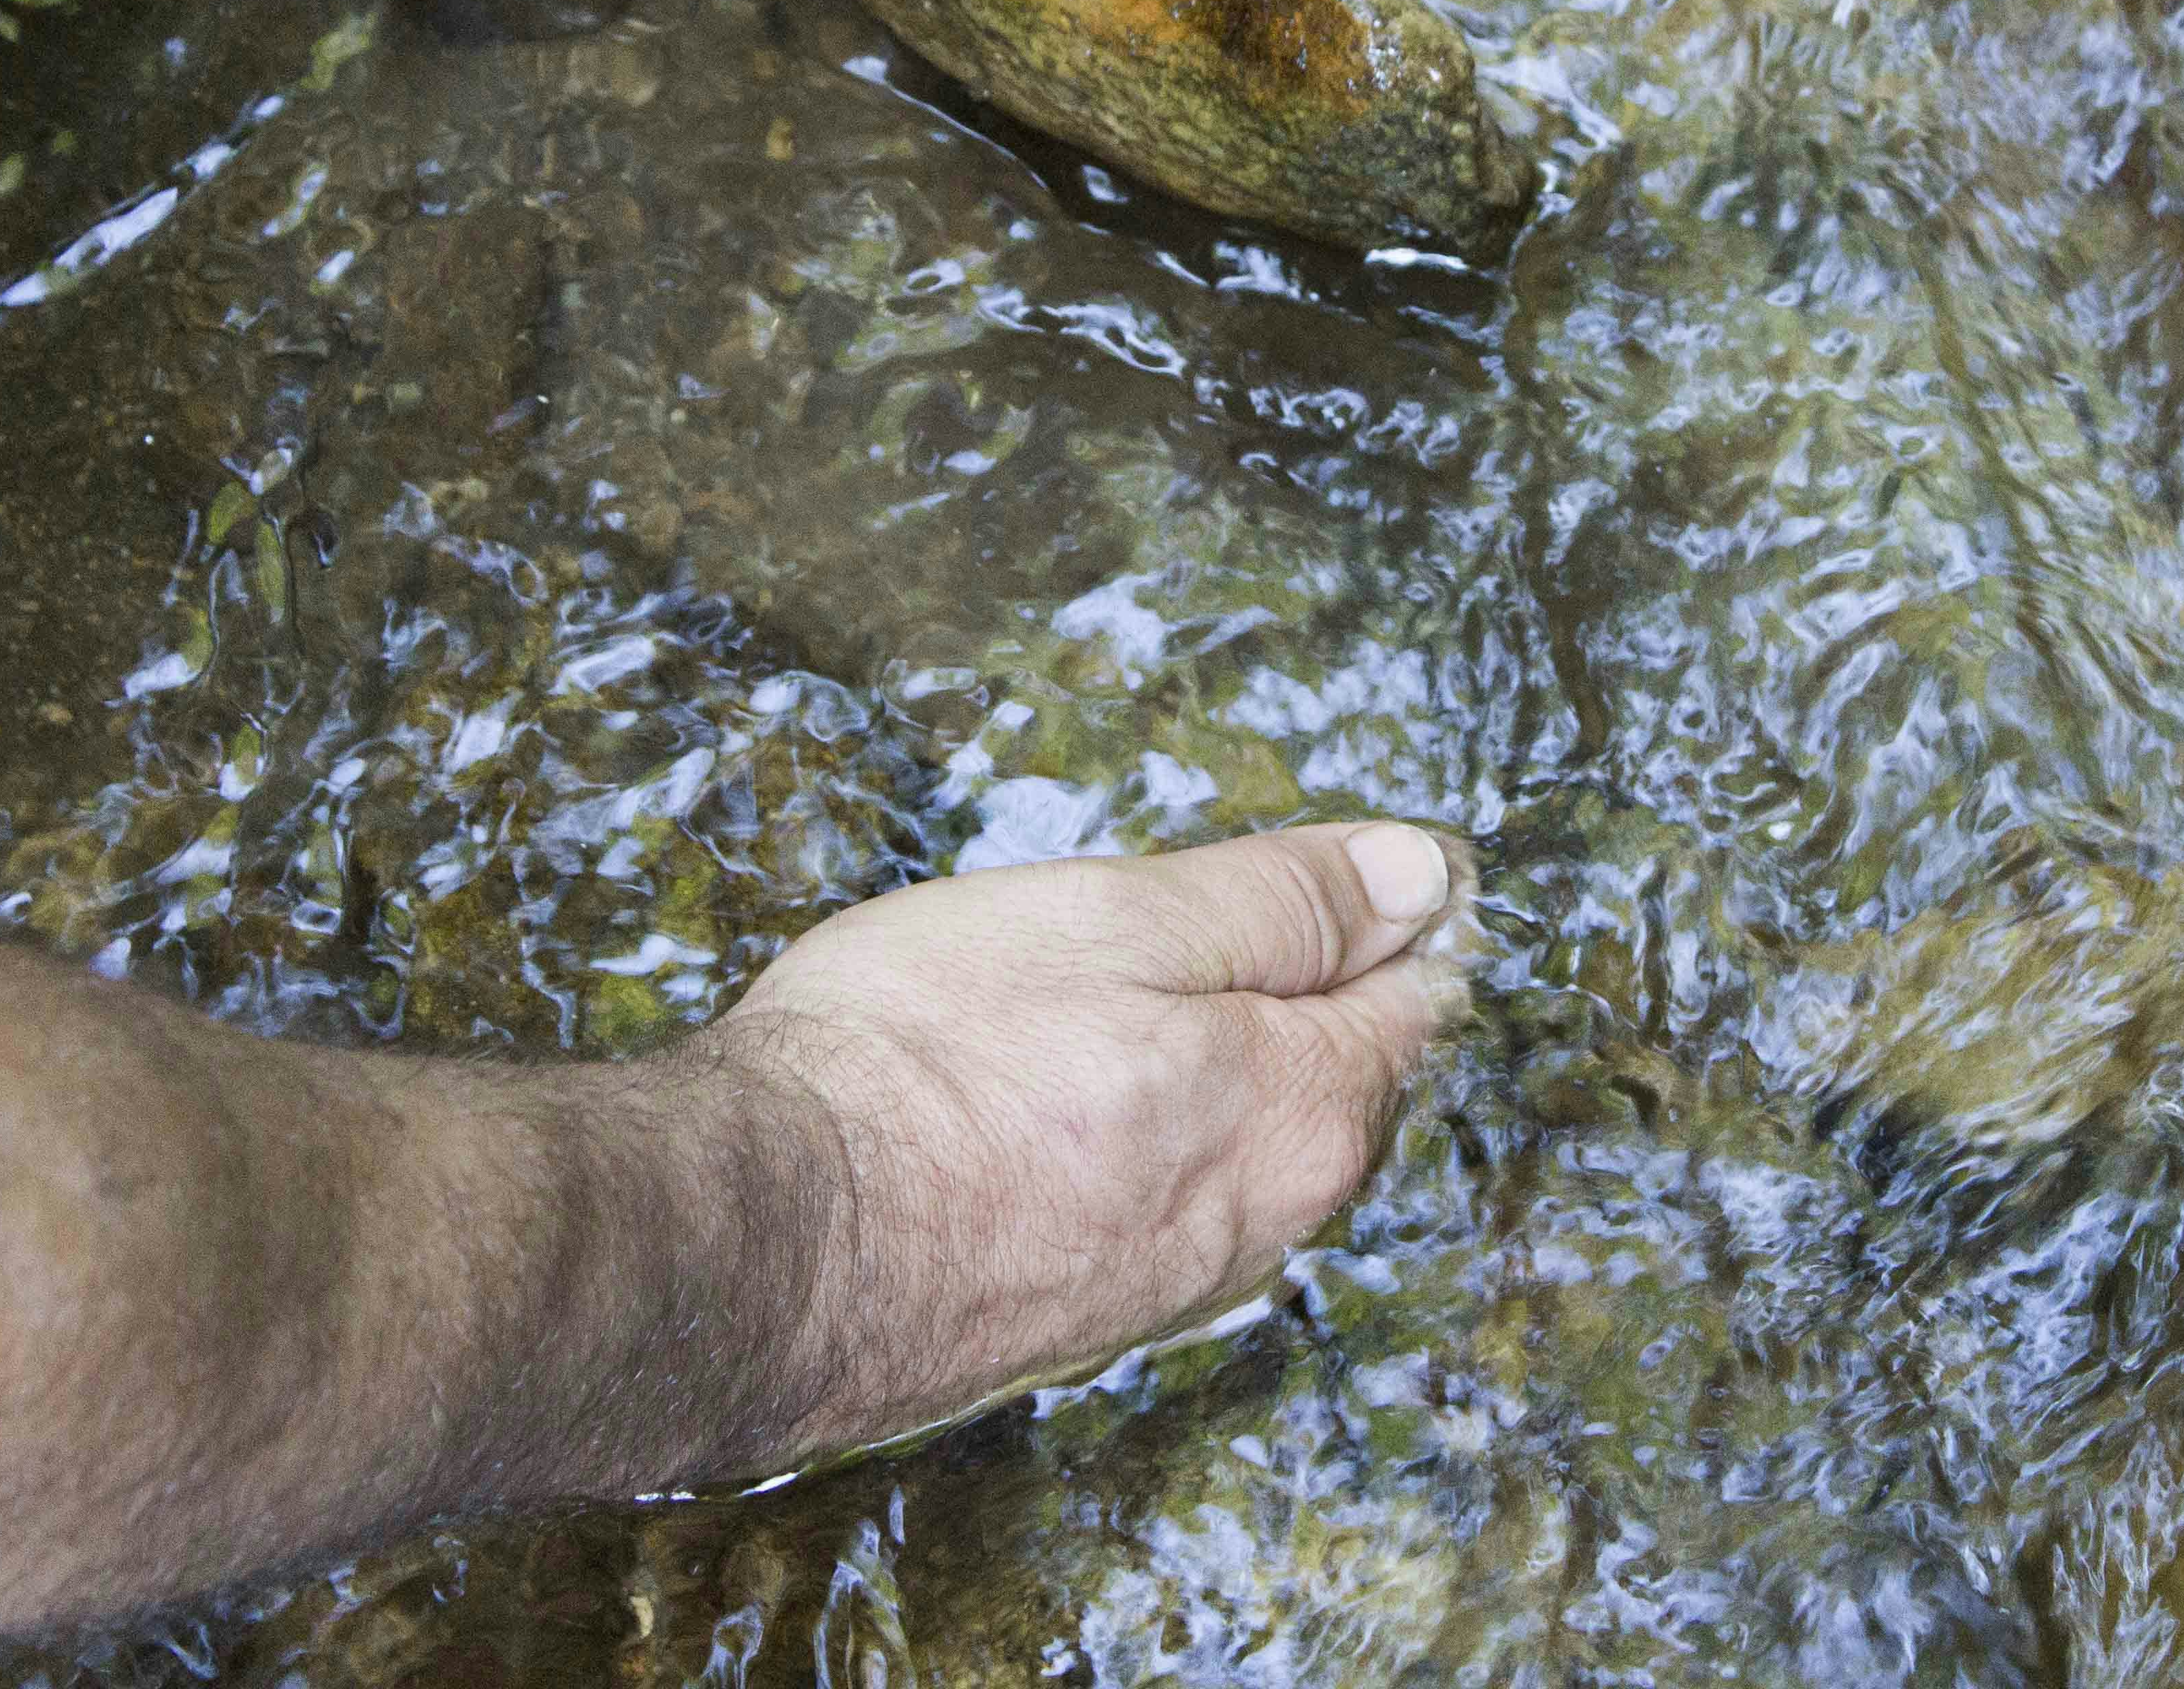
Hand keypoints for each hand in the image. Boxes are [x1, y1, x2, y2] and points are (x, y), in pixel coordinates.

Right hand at [696, 822, 1471, 1453]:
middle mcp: (1269, 1221)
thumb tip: (1423, 878)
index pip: (1413, 997)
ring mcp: (1175, 1286)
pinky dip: (1151, 1143)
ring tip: (1156, 998)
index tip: (1365, 862)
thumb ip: (1285, 902)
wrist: (759, 1243)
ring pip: (1250, 1148)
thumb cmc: (929, 1057)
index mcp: (1304, 1112)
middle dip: (1314, 994)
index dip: (1395, 911)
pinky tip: (1085, 1105)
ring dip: (1227, 1071)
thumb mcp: (1118, 921)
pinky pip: (1167, 1208)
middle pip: (1340, 1081)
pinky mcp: (1086, 1321)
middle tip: (1252, 907)